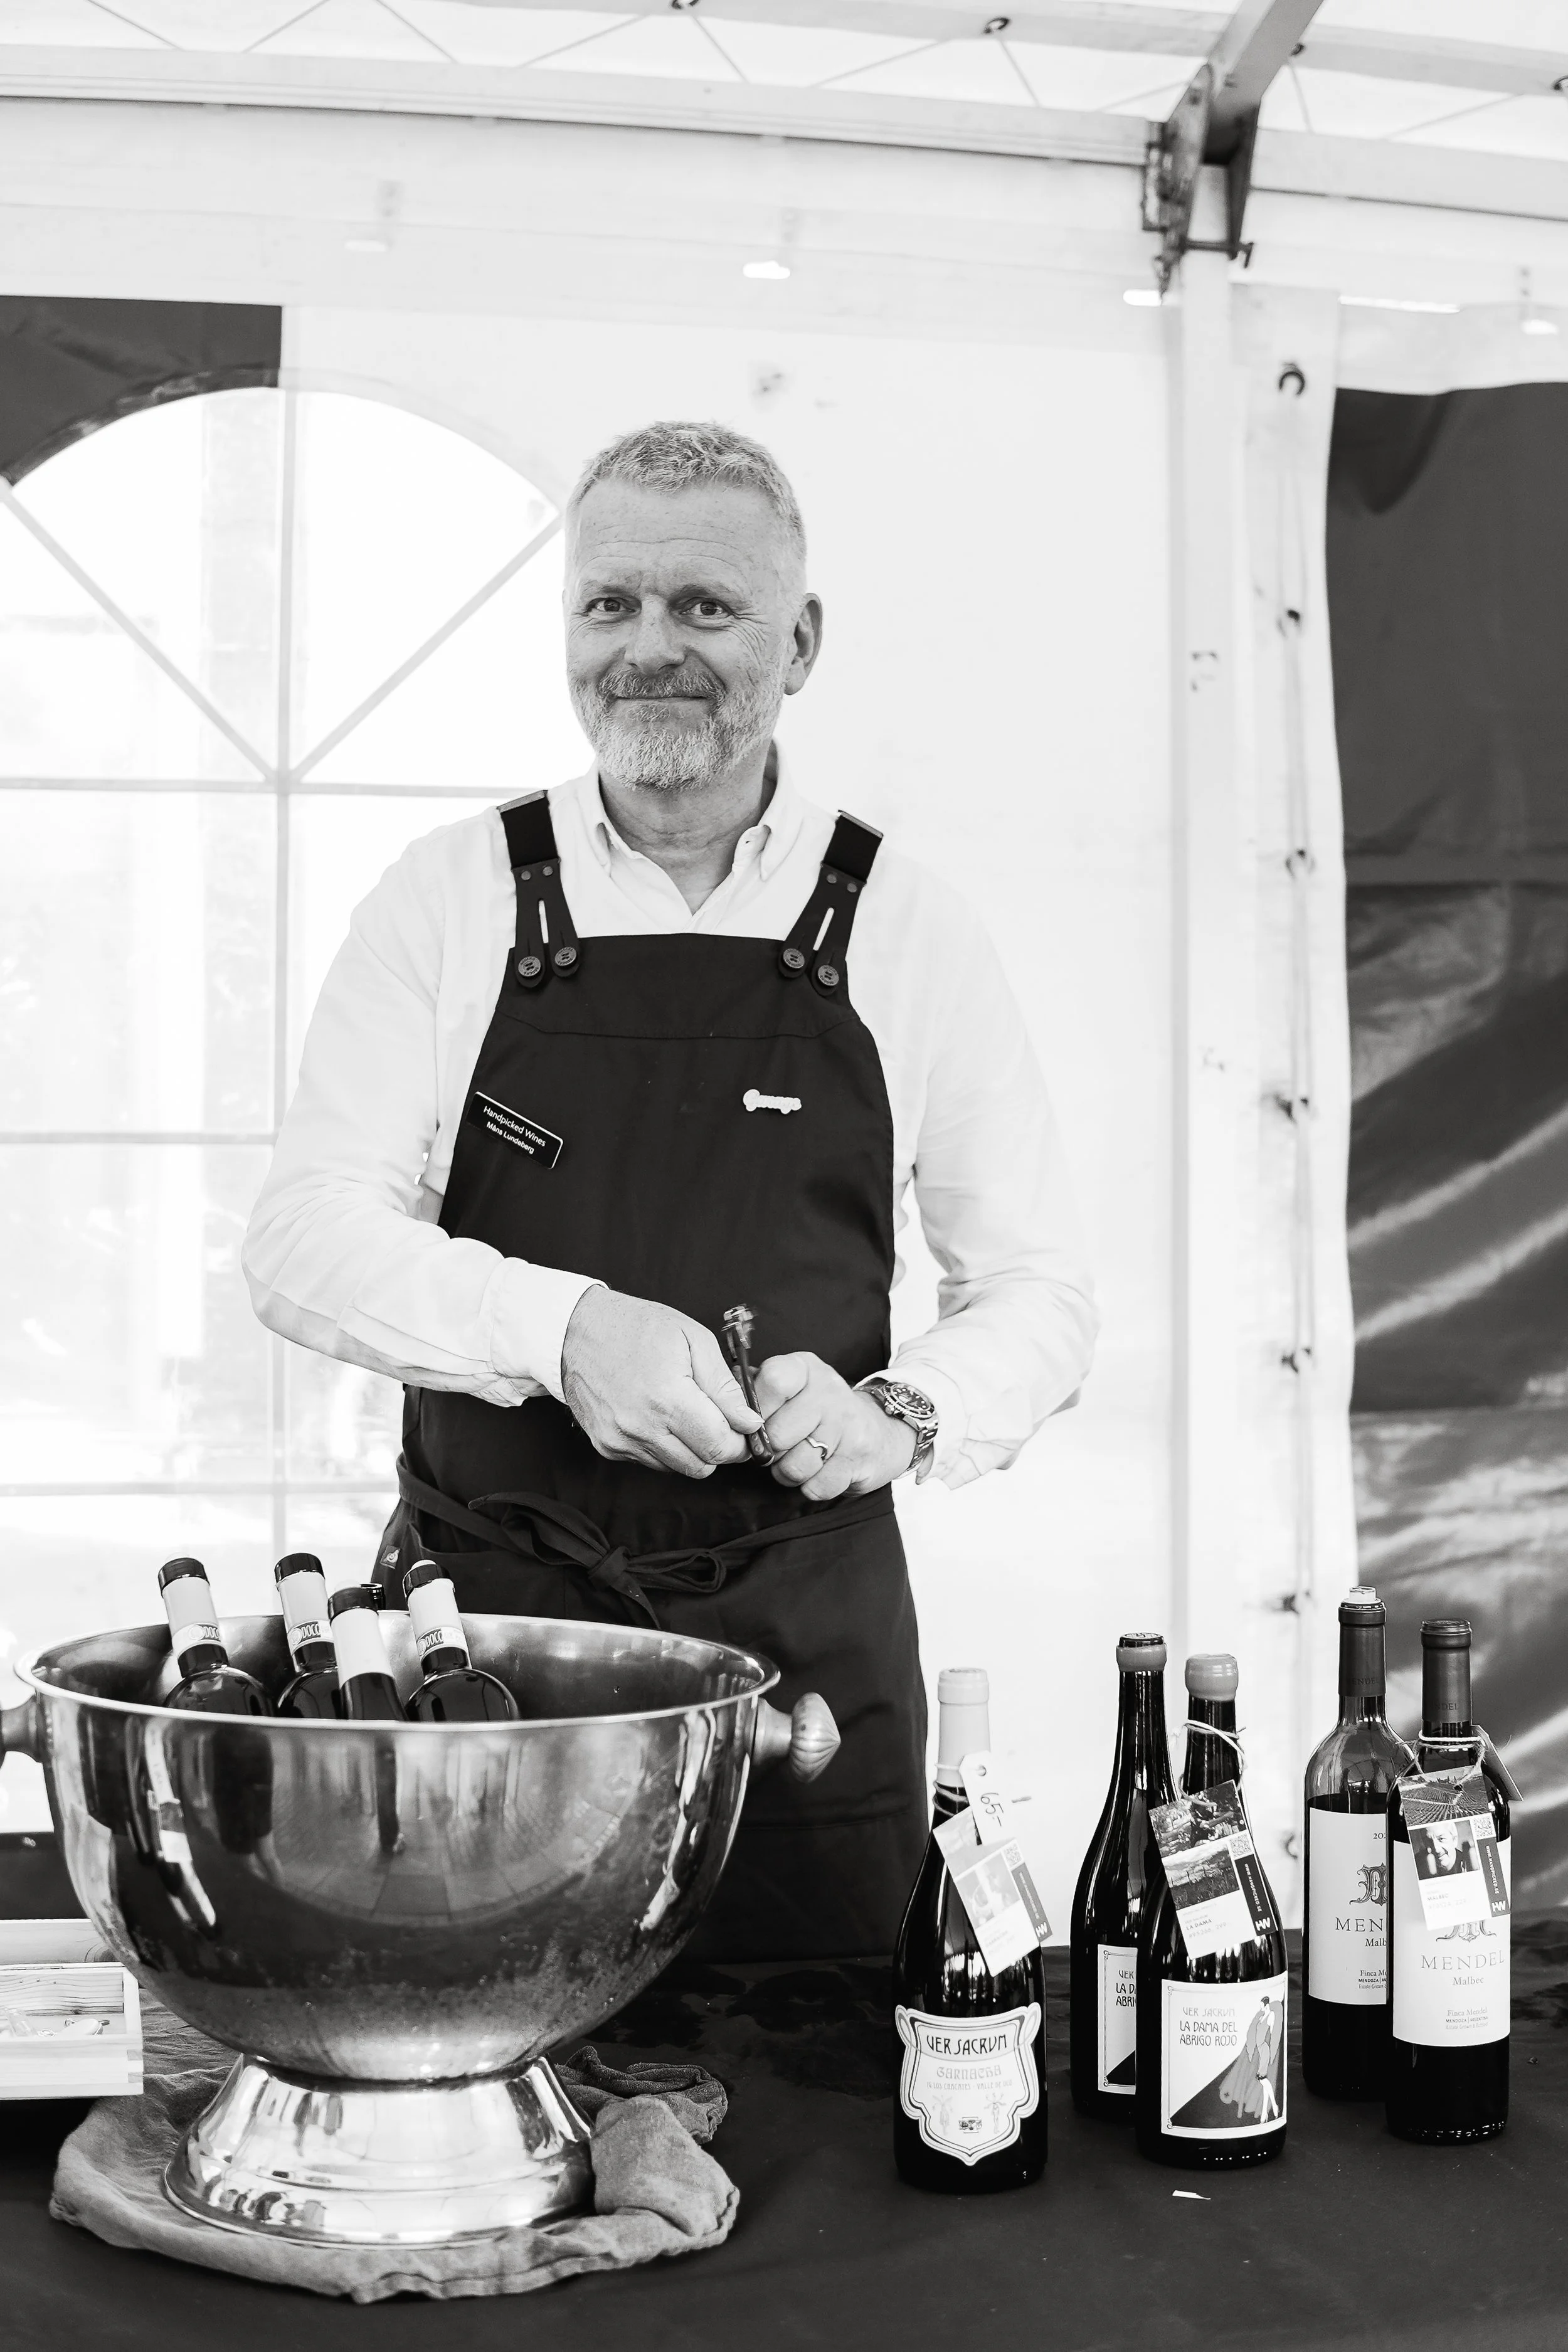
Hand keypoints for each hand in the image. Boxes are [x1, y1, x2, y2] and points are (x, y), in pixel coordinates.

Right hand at [561, 1289, 760, 1477]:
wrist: (576, 1331)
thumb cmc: (635, 1327)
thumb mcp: (692, 1338)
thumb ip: (724, 1385)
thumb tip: (748, 1420)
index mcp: (667, 1398)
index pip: (718, 1445)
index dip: (740, 1440)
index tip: (744, 1427)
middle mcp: (641, 1428)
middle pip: (700, 1466)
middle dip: (718, 1448)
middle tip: (718, 1420)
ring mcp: (621, 1441)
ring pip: (677, 1468)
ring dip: (691, 1449)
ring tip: (686, 1413)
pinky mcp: (608, 1447)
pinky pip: (651, 1462)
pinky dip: (664, 1447)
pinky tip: (659, 1416)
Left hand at [754, 1353, 915, 1501]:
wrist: (877, 1430)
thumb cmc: (818, 1411)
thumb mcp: (790, 1387)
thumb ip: (755, 1388)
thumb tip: (721, 1398)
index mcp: (805, 1369)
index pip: (773, 1381)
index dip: (756, 1410)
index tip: (755, 1423)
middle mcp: (830, 1391)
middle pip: (779, 1434)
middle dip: (770, 1451)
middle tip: (778, 1449)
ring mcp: (848, 1424)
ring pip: (796, 1465)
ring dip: (788, 1473)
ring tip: (796, 1461)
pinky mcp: (859, 1458)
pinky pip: (818, 1486)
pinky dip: (811, 1487)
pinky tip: (818, 1472)